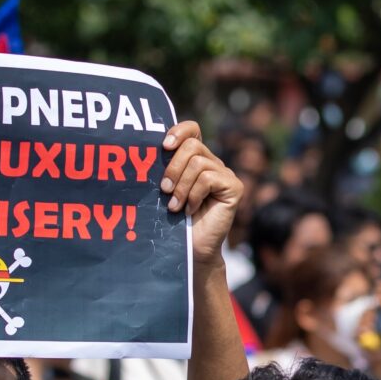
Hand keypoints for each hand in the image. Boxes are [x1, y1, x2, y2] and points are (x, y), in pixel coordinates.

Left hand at [157, 121, 240, 268]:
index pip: (192, 130)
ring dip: (181, 186)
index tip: (162, 146)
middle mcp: (213, 163)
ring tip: (175, 206)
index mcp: (196, 159)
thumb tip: (146, 150)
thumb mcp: (166, 190)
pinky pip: (208, 179)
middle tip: (164, 190)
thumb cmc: (173, 222)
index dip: (178, 131)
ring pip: (198, 163)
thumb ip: (164, 169)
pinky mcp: (234, 187)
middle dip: (172, 167)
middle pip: (192, 145)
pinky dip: (193, 195)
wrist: (191, 249)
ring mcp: (225, 174)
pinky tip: (190, 210)